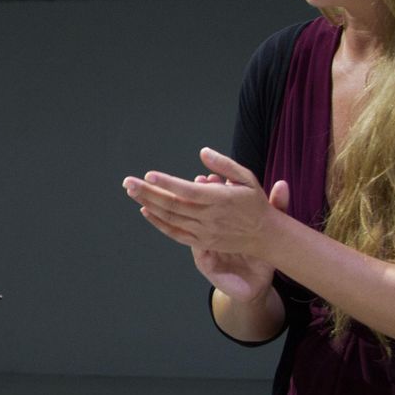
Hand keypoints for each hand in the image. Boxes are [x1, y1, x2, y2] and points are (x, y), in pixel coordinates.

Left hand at [124, 148, 290, 301]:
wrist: (265, 235)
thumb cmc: (254, 202)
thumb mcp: (247, 178)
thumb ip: (224, 164)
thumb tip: (202, 152)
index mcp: (221, 199)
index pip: (188, 191)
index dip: (167, 183)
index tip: (149, 174)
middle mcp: (210, 217)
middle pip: (173, 205)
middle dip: (148, 193)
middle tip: (128, 182)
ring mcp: (205, 232)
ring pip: (171, 218)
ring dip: (149, 205)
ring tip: (132, 192)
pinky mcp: (202, 242)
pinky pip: (175, 233)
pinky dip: (158, 223)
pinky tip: (145, 211)